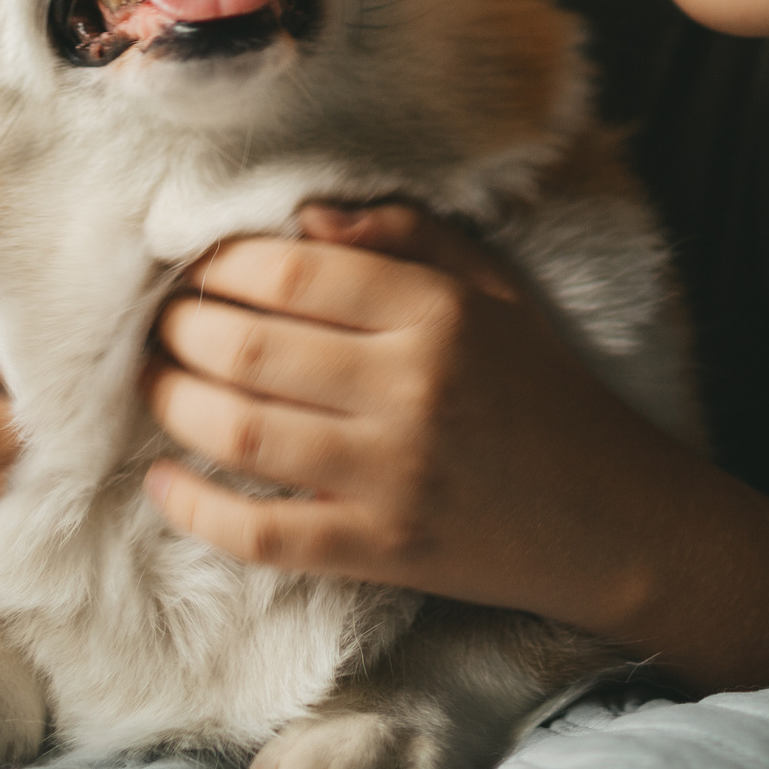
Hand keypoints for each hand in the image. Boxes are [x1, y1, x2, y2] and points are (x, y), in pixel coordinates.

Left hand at [143, 204, 704, 627]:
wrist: (616, 519)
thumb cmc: (546, 391)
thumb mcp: (496, 290)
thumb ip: (407, 237)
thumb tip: (304, 216)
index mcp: (437, 311)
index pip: (292, 269)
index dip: (219, 262)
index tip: (194, 264)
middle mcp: (411, 387)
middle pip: (248, 346)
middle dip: (179, 328)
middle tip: (160, 322)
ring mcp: (392, 476)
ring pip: (238, 432)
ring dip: (172, 402)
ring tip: (152, 381)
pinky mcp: (381, 551)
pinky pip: (262, 532)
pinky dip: (196, 508)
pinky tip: (162, 482)